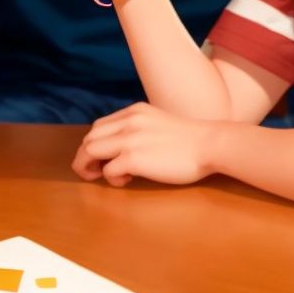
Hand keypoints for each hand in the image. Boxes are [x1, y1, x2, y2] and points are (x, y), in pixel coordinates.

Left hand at [72, 102, 213, 187]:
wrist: (209, 144)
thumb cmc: (189, 140)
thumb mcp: (157, 123)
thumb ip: (139, 128)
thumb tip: (123, 146)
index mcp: (133, 112)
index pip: (99, 126)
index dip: (94, 144)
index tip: (99, 158)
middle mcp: (127, 121)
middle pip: (90, 138)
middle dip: (84, 156)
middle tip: (91, 172)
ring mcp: (129, 138)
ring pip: (90, 150)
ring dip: (89, 166)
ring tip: (99, 176)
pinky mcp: (133, 158)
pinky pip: (108, 170)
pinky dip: (111, 178)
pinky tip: (126, 180)